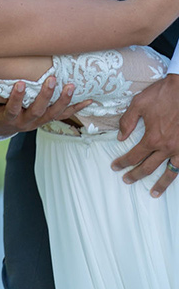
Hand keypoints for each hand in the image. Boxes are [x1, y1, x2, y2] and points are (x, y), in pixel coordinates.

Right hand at [0, 77, 91, 137]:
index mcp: (7, 118)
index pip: (11, 109)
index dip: (15, 98)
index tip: (18, 83)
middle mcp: (25, 122)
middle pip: (37, 111)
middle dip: (45, 95)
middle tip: (51, 80)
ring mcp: (37, 121)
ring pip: (52, 113)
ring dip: (63, 100)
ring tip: (70, 86)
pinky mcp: (46, 117)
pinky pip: (63, 114)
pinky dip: (76, 106)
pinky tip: (88, 99)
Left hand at [111, 74, 178, 196]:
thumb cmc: (161, 94)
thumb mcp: (138, 104)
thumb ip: (127, 121)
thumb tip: (120, 137)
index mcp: (152, 138)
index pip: (134, 156)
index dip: (123, 162)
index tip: (115, 166)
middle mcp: (166, 147)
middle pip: (148, 167)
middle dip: (135, 175)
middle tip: (126, 179)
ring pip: (169, 172)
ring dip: (160, 184)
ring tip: (153, 193)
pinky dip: (176, 172)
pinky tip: (173, 176)